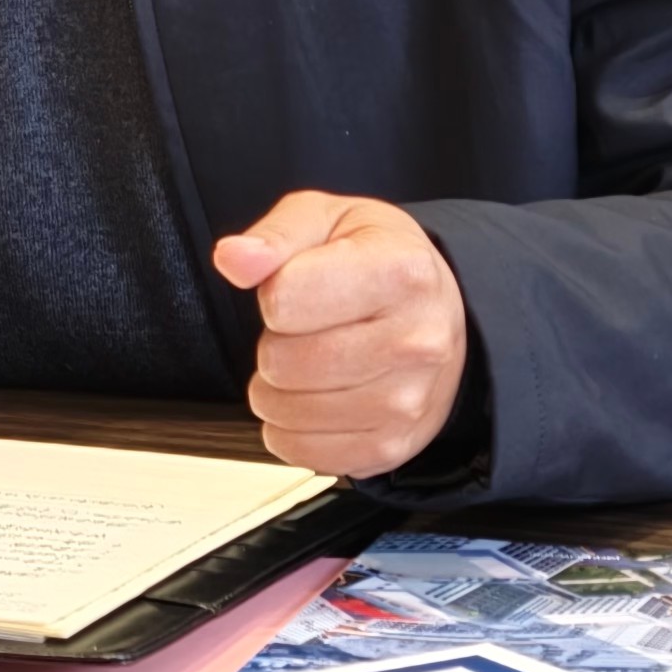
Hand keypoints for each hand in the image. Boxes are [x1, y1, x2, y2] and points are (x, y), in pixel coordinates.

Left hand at [211, 191, 470, 478]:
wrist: (437, 313)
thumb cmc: (377, 259)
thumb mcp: (327, 219)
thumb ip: (276, 236)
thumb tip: (234, 258)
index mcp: (402, 272)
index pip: (285, 300)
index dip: (274, 293)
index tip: (299, 286)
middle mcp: (415, 341)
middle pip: (283, 361)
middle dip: (273, 344)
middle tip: (302, 329)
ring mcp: (407, 401)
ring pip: (288, 410)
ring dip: (276, 390)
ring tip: (307, 362)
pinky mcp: (391, 446)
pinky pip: (303, 452)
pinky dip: (290, 429)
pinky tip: (314, 399)